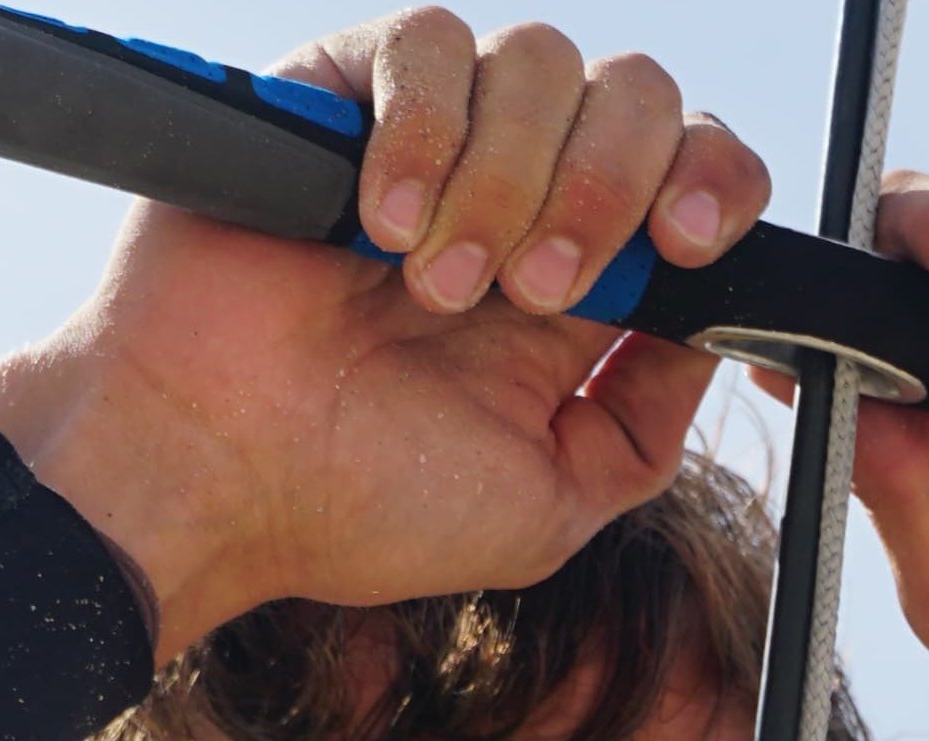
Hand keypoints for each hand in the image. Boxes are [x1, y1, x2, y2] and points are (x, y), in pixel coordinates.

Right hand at [0, 14, 770, 652]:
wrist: (214, 477)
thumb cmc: (360, 504)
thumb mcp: (548, 506)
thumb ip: (641, 425)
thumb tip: (713, 336)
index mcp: (576, 281)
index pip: (690, 171)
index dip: (713, 182)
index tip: (688, 246)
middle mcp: (517, 192)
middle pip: (636, 94)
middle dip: (608, 189)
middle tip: (535, 293)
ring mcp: (433, 135)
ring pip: (539, 61)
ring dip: (505, 182)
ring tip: (432, 291)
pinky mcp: (343, 90)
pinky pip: (430, 44)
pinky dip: (424, 136)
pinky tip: (384, 232)